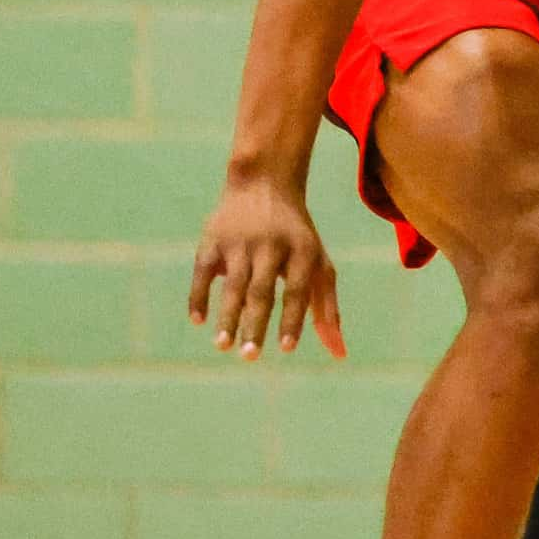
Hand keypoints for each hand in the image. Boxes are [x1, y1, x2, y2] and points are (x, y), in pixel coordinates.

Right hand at [189, 174, 345, 359]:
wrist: (264, 181)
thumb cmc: (296, 236)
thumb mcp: (318, 263)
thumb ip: (326, 308)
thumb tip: (339, 354)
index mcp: (302, 250)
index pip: (298, 290)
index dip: (293, 318)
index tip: (287, 349)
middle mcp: (271, 245)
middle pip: (263, 290)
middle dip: (255, 324)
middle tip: (250, 357)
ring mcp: (240, 241)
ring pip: (233, 284)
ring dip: (227, 316)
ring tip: (223, 346)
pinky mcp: (212, 238)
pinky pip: (202, 271)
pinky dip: (199, 295)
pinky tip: (198, 320)